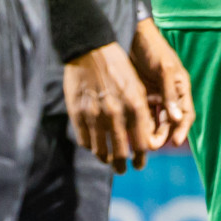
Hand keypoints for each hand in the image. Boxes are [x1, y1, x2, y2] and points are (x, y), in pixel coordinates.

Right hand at [63, 42, 155, 172]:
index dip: (142, 157)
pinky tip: (94, 147)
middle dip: (122, 165)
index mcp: (135, 105)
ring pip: (100, 150)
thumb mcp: (137, 87)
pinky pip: (84, 141)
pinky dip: (90, 147)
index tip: (140, 162)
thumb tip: (143, 137)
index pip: (142, 143)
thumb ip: (140, 112)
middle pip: (121, 152)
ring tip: (108, 162)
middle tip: (123, 169)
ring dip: (105, 159)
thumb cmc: (119, 68)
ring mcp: (95, 115)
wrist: (91, 51)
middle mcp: (116, 113)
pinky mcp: (77, 114)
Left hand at [129, 18, 194, 147]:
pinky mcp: (139, 96)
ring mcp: (154, 96)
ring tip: (141, 144)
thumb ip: (170, 92)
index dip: (182, 130)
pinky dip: (137, 125)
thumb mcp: (165, 68)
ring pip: (154, 121)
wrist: (132, 35)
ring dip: (150, 133)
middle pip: (169, 122)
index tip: (175, 142)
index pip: (186, 114)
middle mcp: (169, 95)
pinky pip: (140, 115)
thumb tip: (177, 118)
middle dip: (163, 135)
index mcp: (181, 88)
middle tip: (151, 146)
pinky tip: (129, 133)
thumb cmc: (154, 47)